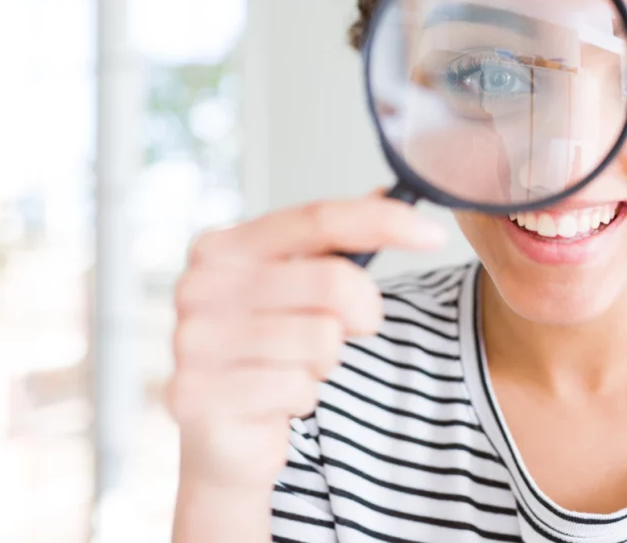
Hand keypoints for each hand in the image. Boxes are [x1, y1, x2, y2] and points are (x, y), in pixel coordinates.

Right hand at [167, 193, 446, 490]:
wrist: (217, 434)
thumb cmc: (264, 349)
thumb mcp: (297, 287)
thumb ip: (336, 242)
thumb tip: (388, 193)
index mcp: (224, 247)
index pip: (318, 218)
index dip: (383, 221)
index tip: (433, 235)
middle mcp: (200, 285)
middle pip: (332, 281)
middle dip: (362, 313)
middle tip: (347, 332)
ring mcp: (194, 341)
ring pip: (321, 340)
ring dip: (325, 362)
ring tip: (295, 368)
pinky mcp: (198, 395)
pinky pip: (297, 388)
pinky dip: (301, 397)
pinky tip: (275, 400)